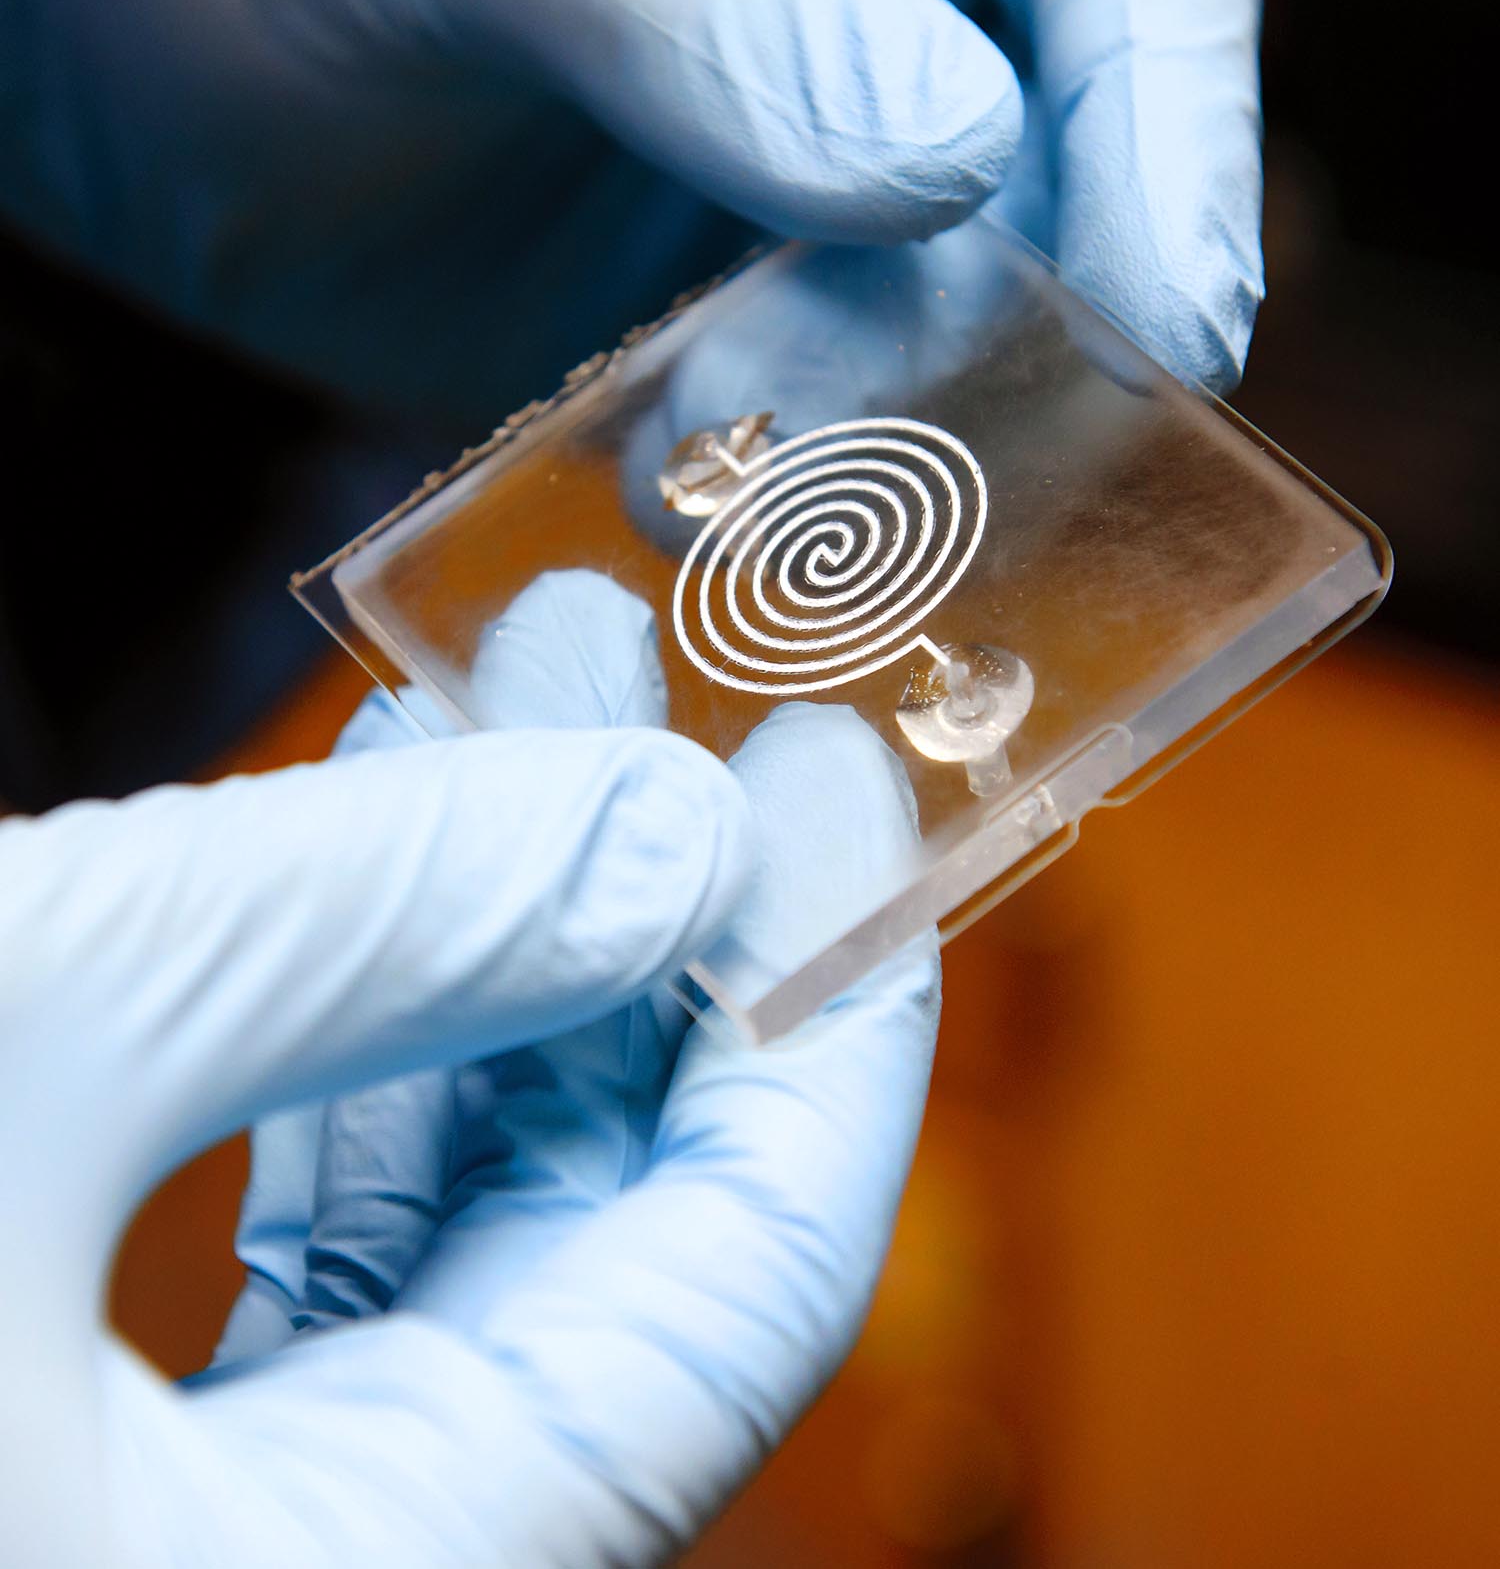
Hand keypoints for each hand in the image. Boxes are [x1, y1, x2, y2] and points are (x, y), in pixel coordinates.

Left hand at [0, 0, 1258, 434]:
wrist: (101, 47)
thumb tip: (954, 154)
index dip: (1177, 125)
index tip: (1171, 317)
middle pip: (1075, 168)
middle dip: (1005, 332)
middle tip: (879, 458)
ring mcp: (810, 170)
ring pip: (955, 325)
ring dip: (878, 438)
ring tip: (723, 491)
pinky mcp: (733, 313)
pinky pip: (827, 419)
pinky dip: (789, 487)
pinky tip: (687, 511)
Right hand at [0, 570, 938, 1564]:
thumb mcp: (44, 1025)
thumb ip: (382, 932)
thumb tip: (668, 829)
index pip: (760, 1287)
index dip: (832, 1010)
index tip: (841, 789)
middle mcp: (330, 1566)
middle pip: (619, 1229)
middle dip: (642, 923)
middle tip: (664, 697)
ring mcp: (228, 1517)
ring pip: (463, 1208)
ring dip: (491, 941)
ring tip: (515, 712)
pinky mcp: (119, 1451)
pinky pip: (322, 1231)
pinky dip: (353, 1027)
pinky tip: (361, 852)